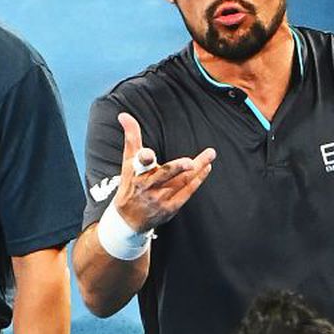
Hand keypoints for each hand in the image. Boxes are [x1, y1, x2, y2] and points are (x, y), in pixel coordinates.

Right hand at [112, 113, 215, 232]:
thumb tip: (124, 114)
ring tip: (210, 154)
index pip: (139, 164)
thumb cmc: (131, 184)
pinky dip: (197, 180)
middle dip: (177, 167)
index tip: (148, 155)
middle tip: (190, 162)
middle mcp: (147, 187)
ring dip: (197, 169)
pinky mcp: (170, 208)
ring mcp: (159, 199)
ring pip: (181, 182)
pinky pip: (186, 192)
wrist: (128, 219)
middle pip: (164, 175)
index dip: (144, 158)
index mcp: (136, 173)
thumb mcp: (128, 162)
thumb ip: (131, 137)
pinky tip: (206, 168)